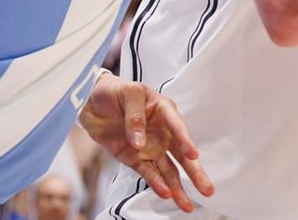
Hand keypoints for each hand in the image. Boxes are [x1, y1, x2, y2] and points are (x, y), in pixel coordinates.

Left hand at [78, 73, 213, 211]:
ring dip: (178, 187)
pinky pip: (148, 173)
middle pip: (181, 155)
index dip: (185, 140)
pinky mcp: (135, 158)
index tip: (193, 154)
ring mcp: (149, 147)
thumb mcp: (127, 93)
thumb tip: (139, 142)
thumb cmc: (114, 91)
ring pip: (169, 170)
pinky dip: (157, 184)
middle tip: (207, 189)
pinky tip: (166, 194)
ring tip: (188, 205)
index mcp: (163, 110)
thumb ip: (135, 116)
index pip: (177, 126)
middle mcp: (161, 131)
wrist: (90, 102)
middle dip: (194, 173)